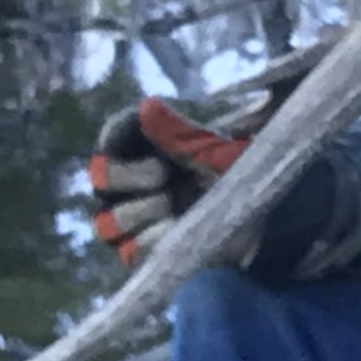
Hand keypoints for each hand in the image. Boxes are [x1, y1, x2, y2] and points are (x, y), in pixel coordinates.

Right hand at [87, 97, 250, 267]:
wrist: (260, 217)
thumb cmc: (229, 173)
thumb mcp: (210, 150)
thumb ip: (177, 133)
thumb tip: (147, 108)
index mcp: (141, 147)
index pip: (112, 136)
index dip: (119, 139)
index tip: (148, 141)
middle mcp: (126, 184)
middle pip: (100, 177)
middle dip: (129, 176)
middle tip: (161, 174)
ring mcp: (129, 221)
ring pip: (107, 221)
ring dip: (140, 210)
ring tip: (171, 203)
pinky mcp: (141, 252)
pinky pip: (130, 250)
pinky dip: (152, 238)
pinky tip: (175, 227)